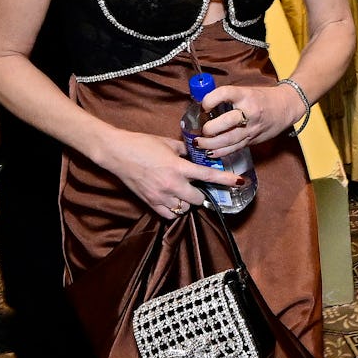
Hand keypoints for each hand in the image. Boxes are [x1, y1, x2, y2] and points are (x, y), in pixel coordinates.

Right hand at [100, 130, 242, 220]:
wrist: (117, 153)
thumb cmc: (142, 144)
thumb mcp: (167, 143)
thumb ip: (184, 151)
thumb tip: (197, 154)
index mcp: (178, 167)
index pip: (208, 176)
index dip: (226, 180)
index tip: (239, 182)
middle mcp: (171, 184)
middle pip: (198, 199)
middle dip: (201, 194)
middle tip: (198, 186)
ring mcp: (160, 195)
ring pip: (184, 209)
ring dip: (187, 203)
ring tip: (183, 192)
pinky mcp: (150, 202)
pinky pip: (169, 215)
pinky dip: (174, 210)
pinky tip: (173, 200)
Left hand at [195, 83, 293, 157]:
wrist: (286, 107)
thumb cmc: (262, 98)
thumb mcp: (246, 91)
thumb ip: (227, 99)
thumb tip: (203, 107)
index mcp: (245, 95)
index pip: (225, 93)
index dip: (211, 99)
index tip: (204, 105)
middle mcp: (249, 111)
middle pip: (227, 121)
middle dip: (210, 128)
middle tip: (201, 130)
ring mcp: (251, 128)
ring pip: (229, 139)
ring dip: (211, 144)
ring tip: (198, 143)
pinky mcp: (252, 140)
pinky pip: (234, 148)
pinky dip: (221, 152)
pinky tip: (210, 152)